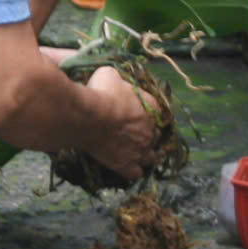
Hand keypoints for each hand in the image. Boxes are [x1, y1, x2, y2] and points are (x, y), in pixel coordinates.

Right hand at [80, 65, 161, 180]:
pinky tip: (127, 167)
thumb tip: (116, 79)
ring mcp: (141, 150)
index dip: (149, 113)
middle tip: (135, 133)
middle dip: (149, 134)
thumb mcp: (110, 74)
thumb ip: (119, 80)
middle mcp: (151, 130)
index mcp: (152, 107)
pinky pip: (136, 173)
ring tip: (137, 153)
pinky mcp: (127, 165)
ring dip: (147, 155)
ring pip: (152, 157)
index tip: (138, 113)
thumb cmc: (100, 92)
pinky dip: (134, 170)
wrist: (88, 117)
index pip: (159, 112)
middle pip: (156, 135)